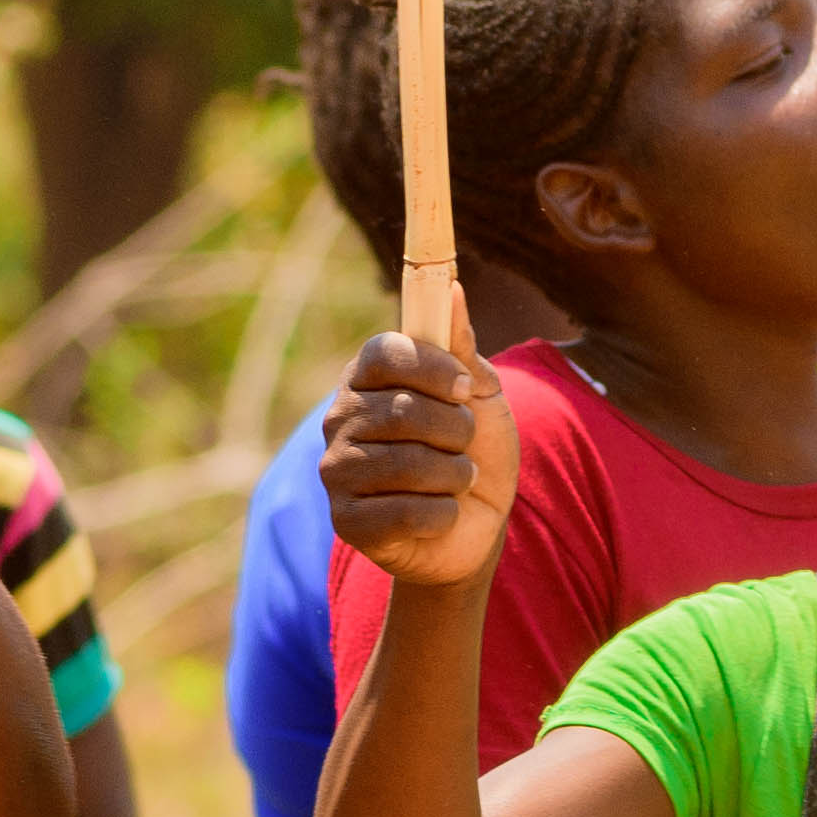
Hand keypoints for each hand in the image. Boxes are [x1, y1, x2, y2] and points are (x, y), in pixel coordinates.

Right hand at [322, 329, 514, 590]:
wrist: (479, 526)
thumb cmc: (474, 450)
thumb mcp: (478, 395)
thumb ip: (461, 348)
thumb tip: (453, 290)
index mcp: (367, 379)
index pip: (383, 352)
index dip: (431, 368)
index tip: (466, 388)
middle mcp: (340, 419)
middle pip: (402, 410)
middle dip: (455, 431)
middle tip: (465, 445)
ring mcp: (337, 470)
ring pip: (406, 464)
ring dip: (454, 475)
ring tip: (458, 480)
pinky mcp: (346, 521)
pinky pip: (402, 512)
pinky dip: (442, 514)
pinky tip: (441, 514)